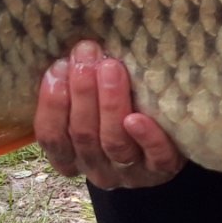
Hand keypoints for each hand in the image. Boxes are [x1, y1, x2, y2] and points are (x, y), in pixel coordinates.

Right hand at [34, 41, 185, 189]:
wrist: (169, 141)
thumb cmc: (119, 113)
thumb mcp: (92, 106)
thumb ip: (77, 89)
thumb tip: (72, 51)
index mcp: (72, 157)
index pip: (52, 137)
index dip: (52, 103)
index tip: (59, 66)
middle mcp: (97, 168)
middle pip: (83, 135)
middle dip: (83, 91)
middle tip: (87, 54)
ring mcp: (129, 171)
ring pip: (113, 143)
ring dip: (109, 103)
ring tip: (111, 67)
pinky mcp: (162, 168)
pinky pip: (154, 157)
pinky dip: (146, 137)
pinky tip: (137, 118)